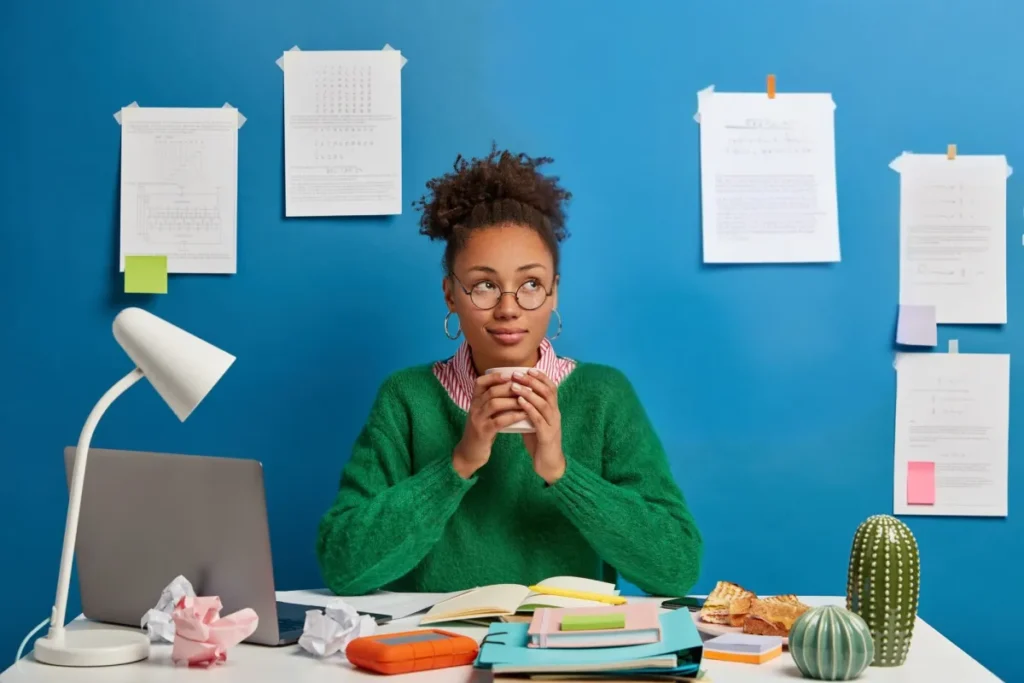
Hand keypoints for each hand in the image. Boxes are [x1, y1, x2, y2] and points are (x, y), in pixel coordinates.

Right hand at [452, 372, 528, 478]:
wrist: (470, 453)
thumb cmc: (482, 430)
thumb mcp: (484, 414)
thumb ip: (493, 402)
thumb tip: (514, 387)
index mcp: (474, 401)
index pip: (479, 382)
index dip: (493, 376)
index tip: (509, 375)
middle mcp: (474, 408)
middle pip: (491, 391)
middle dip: (509, 388)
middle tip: (525, 387)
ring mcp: (477, 420)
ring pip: (494, 403)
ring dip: (512, 400)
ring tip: (527, 400)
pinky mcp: (483, 432)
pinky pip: (499, 421)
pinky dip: (513, 416)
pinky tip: (524, 415)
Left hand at [512, 369, 565, 483]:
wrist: (548, 464)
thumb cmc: (540, 442)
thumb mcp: (534, 422)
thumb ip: (528, 410)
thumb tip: (514, 396)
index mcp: (553, 410)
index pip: (551, 387)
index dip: (541, 377)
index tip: (528, 369)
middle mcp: (555, 414)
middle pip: (548, 392)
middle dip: (532, 381)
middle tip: (517, 374)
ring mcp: (553, 424)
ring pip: (543, 403)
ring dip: (528, 393)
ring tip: (514, 386)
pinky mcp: (547, 436)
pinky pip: (539, 419)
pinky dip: (529, 409)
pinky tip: (519, 403)